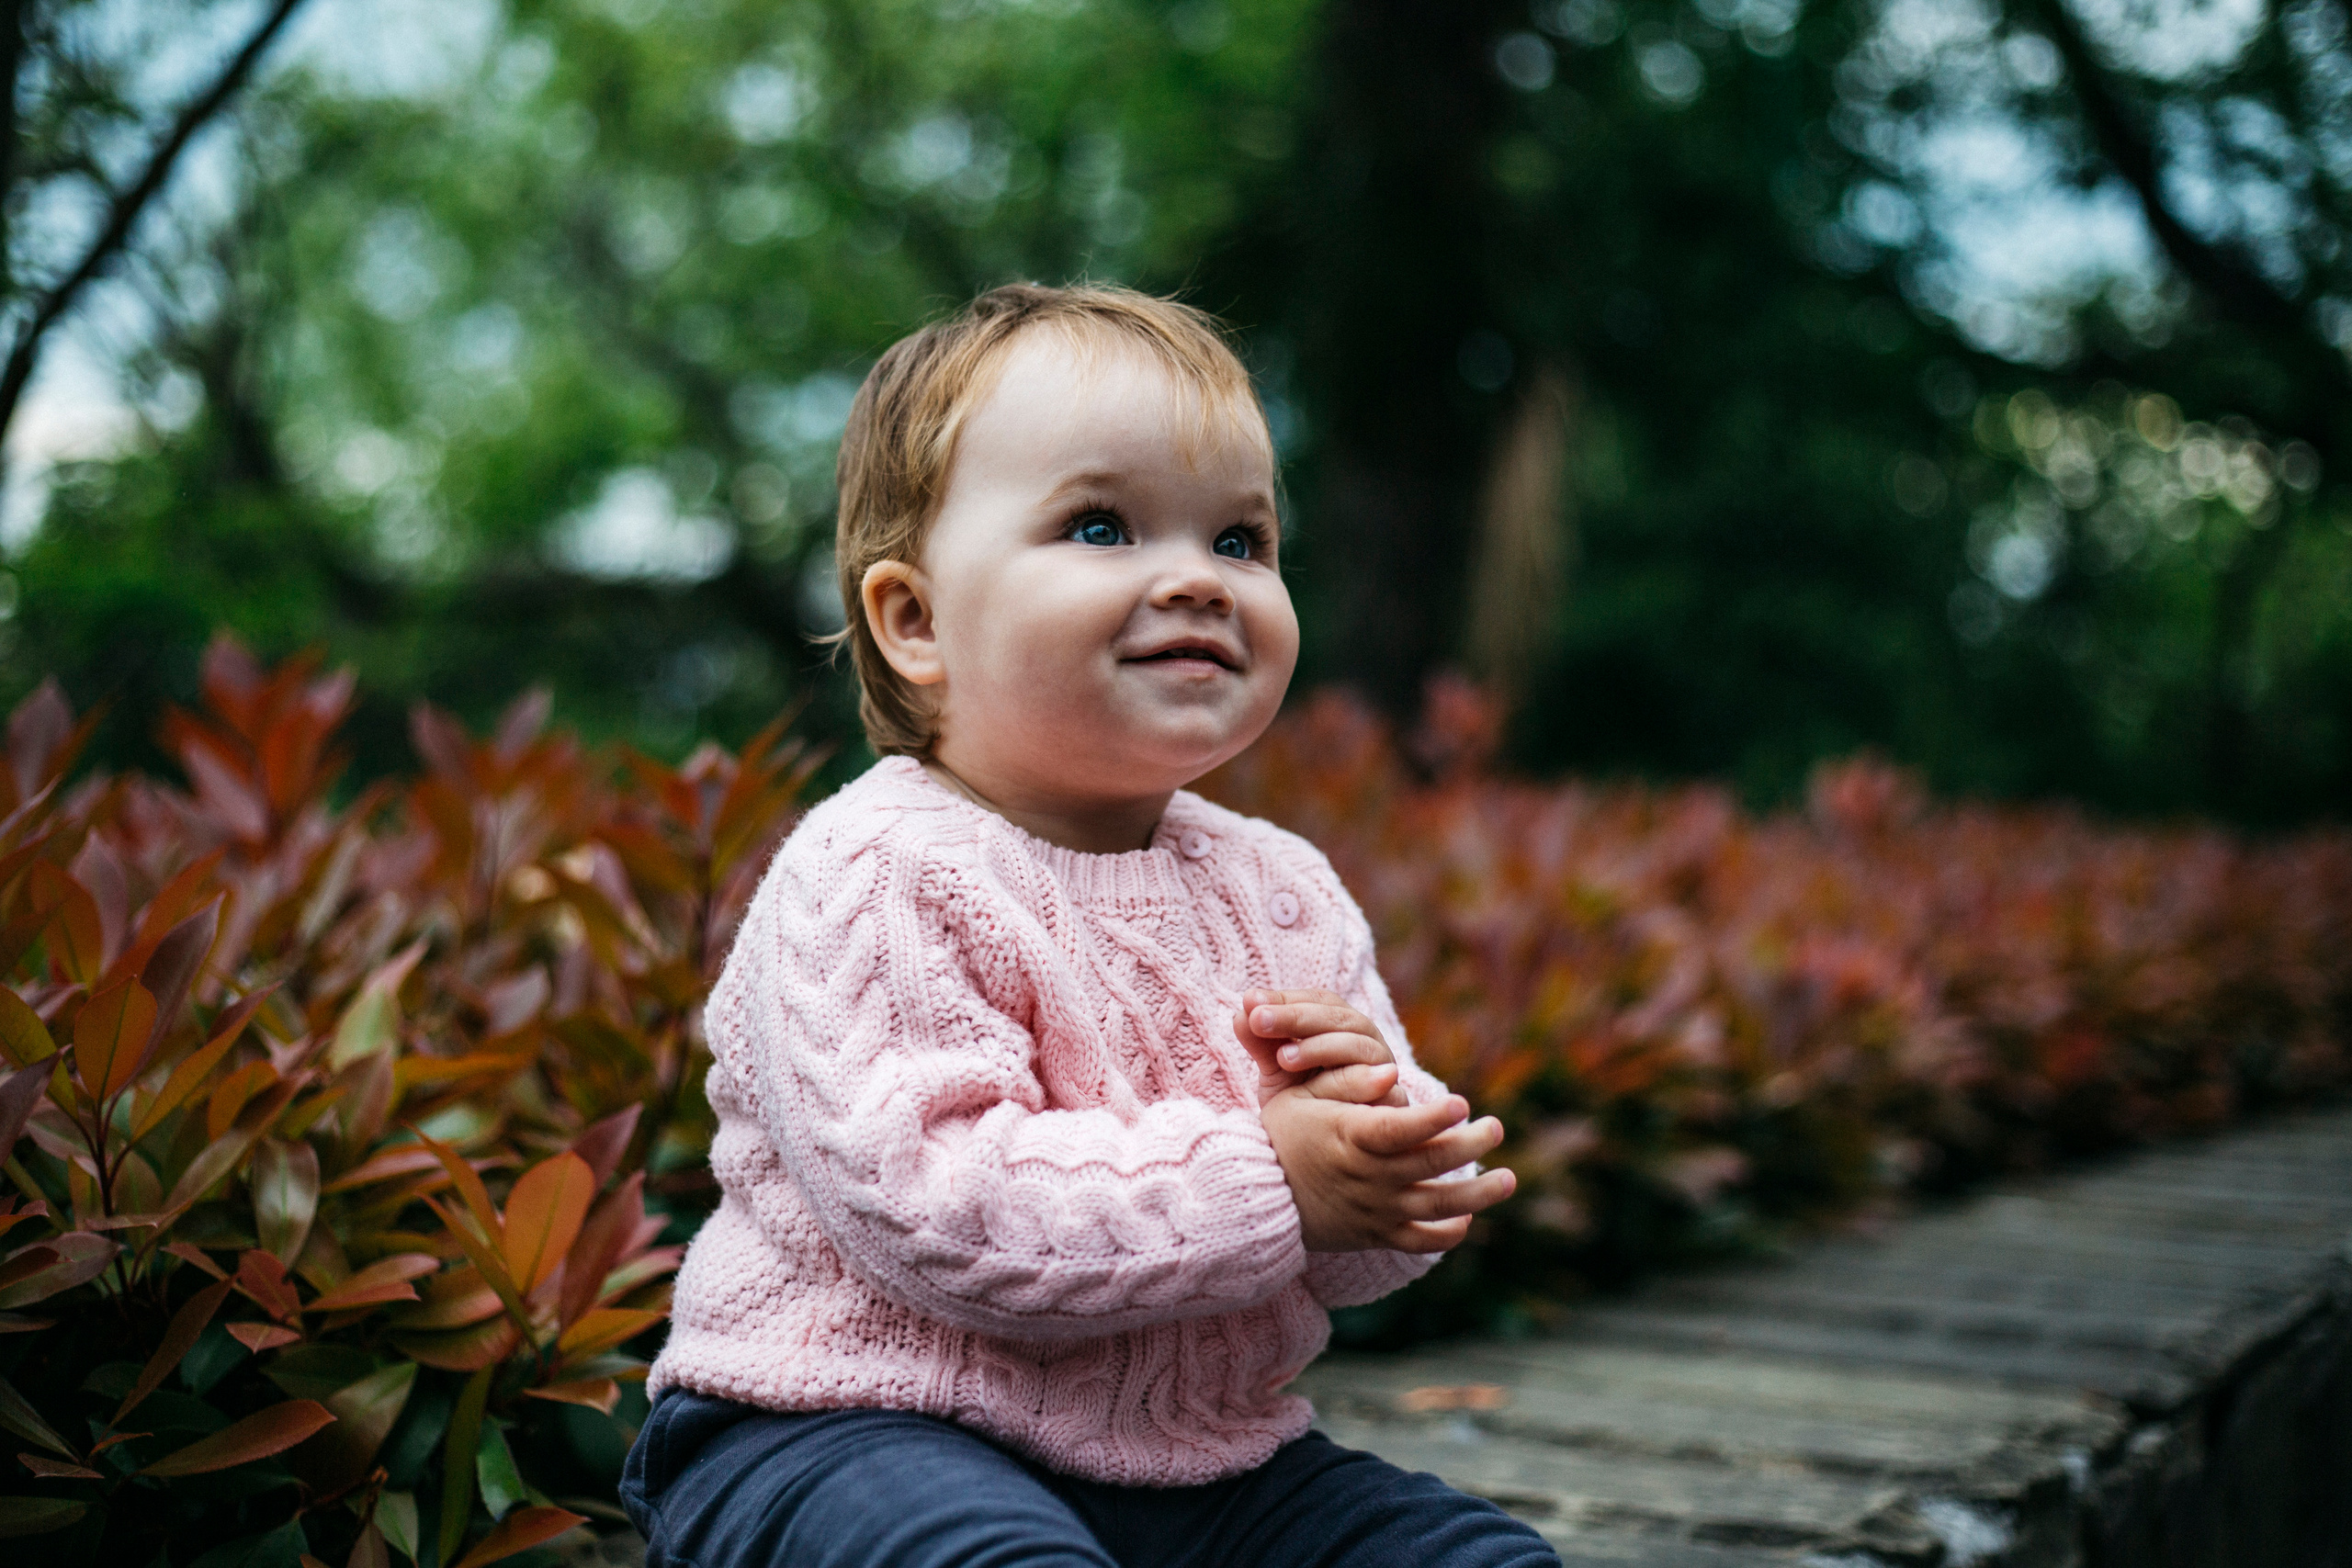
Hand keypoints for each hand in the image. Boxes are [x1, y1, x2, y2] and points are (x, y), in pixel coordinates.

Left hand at [1231, 988, 1407, 1107]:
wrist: (1331, 1158)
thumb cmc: (1306, 1106)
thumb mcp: (1278, 1074)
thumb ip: (1262, 1044)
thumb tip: (1240, 1014)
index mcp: (1340, 1028)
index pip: (1318, 1001)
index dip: (1286, 998)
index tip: (1251, 1001)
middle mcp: (1366, 1043)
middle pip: (1340, 1018)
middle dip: (1296, 1017)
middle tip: (1259, 1020)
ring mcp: (1384, 1071)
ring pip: (1361, 1046)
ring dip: (1321, 1047)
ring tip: (1283, 1057)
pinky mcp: (1394, 1101)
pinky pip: (1381, 1087)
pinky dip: (1354, 1082)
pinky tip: (1322, 1089)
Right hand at [1257, 1088, 1515, 1252]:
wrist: (1259, 1196)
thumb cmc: (1283, 1134)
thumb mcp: (1299, 1097)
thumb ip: (1346, 1082)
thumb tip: (1390, 1070)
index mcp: (1349, 1138)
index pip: (1397, 1130)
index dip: (1432, 1118)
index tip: (1460, 1102)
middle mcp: (1367, 1178)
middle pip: (1429, 1165)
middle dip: (1469, 1145)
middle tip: (1496, 1127)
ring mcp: (1375, 1210)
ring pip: (1436, 1207)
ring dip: (1478, 1194)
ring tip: (1508, 1179)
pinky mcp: (1376, 1234)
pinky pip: (1420, 1242)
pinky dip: (1448, 1233)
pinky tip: (1466, 1216)